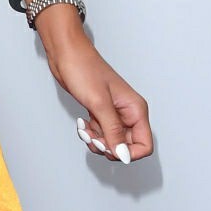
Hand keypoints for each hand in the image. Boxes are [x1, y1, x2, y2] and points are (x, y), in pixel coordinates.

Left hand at [44, 37, 151, 165]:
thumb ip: (113, 132)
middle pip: (126, 147)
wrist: (66, 55)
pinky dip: (90, 135)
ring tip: (85, 129)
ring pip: (111, 143)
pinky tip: (82, 124)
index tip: (109, 148)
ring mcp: (114, 114)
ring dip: (97, 141)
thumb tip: (123, 155)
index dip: (127, 153)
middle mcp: (128, 114)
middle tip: (93, 138)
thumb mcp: (99, 104)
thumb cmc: (84, 70)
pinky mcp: (101, 113)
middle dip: (108, 148)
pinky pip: (100, 134)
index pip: (144, 145)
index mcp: (136, 110)